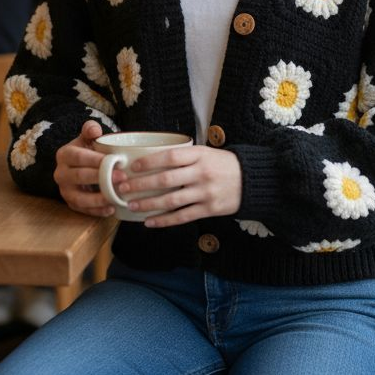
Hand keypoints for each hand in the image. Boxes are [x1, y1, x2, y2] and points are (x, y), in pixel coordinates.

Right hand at [53, 120, 115, 216]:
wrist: (81, 166)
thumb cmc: (88, 150)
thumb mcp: (87, 138)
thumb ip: (90, 130)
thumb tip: (94, 130)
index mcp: (64, 155)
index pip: (79, 157)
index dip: (96, 160)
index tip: (116, 161)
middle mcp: (60, 174)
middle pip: (80, 177)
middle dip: (102, 178)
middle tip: (122, 177)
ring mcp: (65, 191)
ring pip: (79, 198)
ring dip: (99, 199)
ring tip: (117, 196)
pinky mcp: (71, 204)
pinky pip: (83, 210)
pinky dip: (97, 211)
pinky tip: (111, 209)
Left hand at [121, 145, 242, 228]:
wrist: (251, 180)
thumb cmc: (222, 164)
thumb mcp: (206, 152)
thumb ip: (183, 156)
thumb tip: (151, 159)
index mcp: (199, 155)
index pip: (169, 157)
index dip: (149, 162)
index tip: (133, 167)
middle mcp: (201, 174)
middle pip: (166, 180)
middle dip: (141, 185)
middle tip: (123, 188)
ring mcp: (205, 193)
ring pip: (171, 201)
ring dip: (148, 205)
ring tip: (131, 206)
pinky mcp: (209, 210)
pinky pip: (182, 217)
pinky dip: (164, 221)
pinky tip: (149, 222)